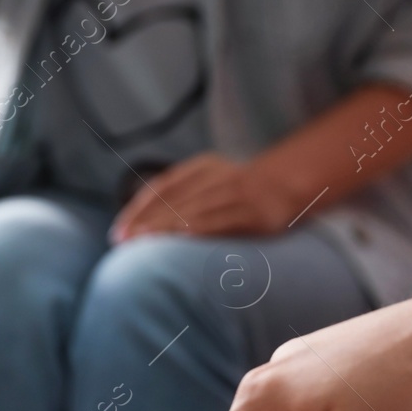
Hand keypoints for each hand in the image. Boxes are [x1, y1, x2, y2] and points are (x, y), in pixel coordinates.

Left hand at [111, 153, 296, 241]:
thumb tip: (145, 225)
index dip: (138, 209)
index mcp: (203, 167)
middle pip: (173, 200)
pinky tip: (180, 240)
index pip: (162, 187)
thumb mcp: (212, 183)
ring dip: (165, 227)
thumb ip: (184, 197)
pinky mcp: (254, 213)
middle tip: (122, 241)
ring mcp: (236, 194)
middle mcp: (216, 177)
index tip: (119, 230)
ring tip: (142, 243)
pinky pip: (222, 221)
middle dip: (145, 221)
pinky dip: (198, 230)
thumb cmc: (243, 192)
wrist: (292, 184)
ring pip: (193, 210)